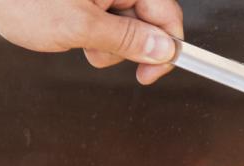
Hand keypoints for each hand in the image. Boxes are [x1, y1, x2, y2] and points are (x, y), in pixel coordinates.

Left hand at [0, 0, 182, 84]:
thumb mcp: (81, 27)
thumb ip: (128, 40)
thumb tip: (165, 50)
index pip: (167, 14)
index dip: (165, 49)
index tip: (149, 74)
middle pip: (148, 21)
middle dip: (128, 46)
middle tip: (97, 51)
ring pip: (127, 26)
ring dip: (108, 45)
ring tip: (80, 41)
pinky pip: (108, 22)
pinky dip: (95, 36)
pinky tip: (75, 34)